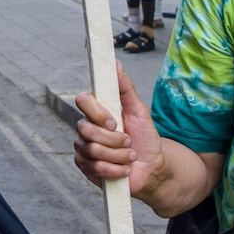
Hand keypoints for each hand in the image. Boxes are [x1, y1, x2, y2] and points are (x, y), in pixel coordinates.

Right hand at [74, 63, 163, 196]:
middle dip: (114, 140)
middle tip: (129, 142)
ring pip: (92, 150)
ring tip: (129, 156)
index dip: (97, 113)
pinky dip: (115, 170)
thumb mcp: (139, 111)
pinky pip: (94, 168)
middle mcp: (86, 127)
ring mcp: (84, 147)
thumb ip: (126, 88)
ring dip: (118, 156)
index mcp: (96, 111)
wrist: (151, 167)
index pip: (82, 101)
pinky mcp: (85, 167)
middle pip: (86, 130)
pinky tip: (123, 169)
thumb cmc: (144, 137)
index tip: (115, 123)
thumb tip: (116, 64)